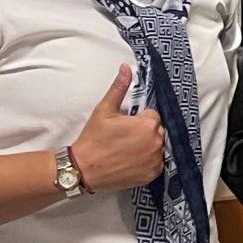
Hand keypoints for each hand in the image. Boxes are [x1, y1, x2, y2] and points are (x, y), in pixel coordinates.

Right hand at [70, 66, 164, 190]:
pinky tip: (132, 160)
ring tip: (127, 150)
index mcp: (147, 124)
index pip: (152, 116)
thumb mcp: (105, 110)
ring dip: (148, 147)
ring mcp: (155, 160)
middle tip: (125, 138)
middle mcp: (156, 142)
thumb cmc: (94, 140)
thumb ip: (119, 88)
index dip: (138, 120)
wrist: (83, 169)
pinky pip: (157, 163)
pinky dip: (148, 162)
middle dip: (144, 132)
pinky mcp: (152, 174)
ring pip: (158, 147)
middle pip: (157, 131)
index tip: (126, 126)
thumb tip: (126, 68)